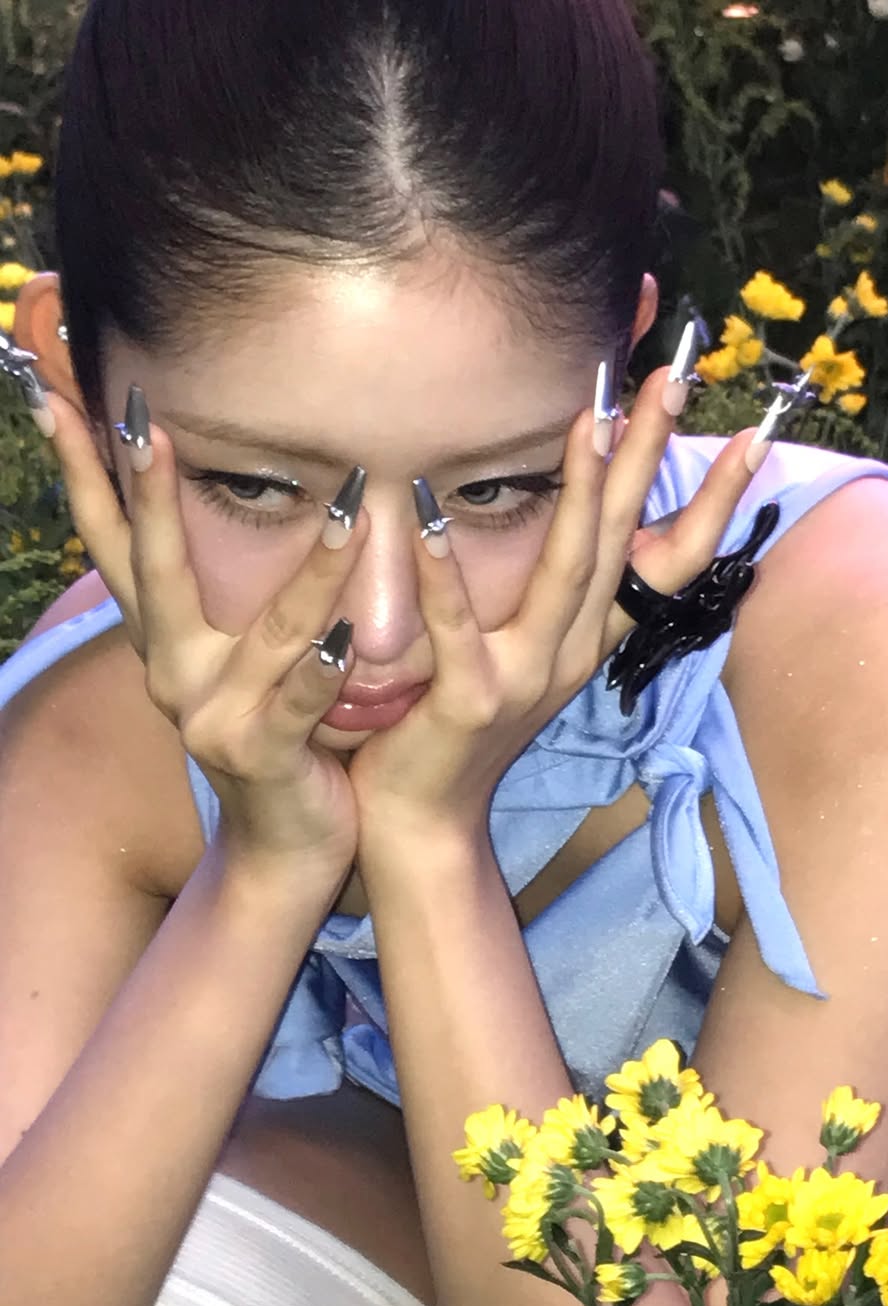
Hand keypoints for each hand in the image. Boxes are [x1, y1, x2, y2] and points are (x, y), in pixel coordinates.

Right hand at [46, 389, 364, 903]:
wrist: (287, 843)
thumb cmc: (277, 734)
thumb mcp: (242, 662)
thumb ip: (234, 600)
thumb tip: (244, 510)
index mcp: (168, 643)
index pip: (117, 548)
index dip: (86, 478)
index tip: (61, 402)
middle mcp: (175, 673)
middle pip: (155, 572)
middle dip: (144, 494)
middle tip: (138, 420)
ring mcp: (213, 717)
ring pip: (265, 629)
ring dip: (309, 569)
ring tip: (347, 504)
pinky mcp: (262, 753)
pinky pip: (298, 701)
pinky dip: (320, 668)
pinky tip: (347, 637)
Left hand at [347, 363, 765, 833]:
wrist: (425, 821)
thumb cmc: (461, 727)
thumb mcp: (522, 657)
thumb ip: (550, 600)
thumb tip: (570, 525)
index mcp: (588, 637)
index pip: (665, 559)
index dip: (708, 500)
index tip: (746, 436)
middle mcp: (574, 651)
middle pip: (624, 540)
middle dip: (648, 456)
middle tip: (672, 379)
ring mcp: (529, 676)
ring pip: (569, 571)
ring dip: (583, 493)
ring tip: (592, 420)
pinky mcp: (473, 700)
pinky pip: (459, 628)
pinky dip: (445, 574)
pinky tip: (426, 517)